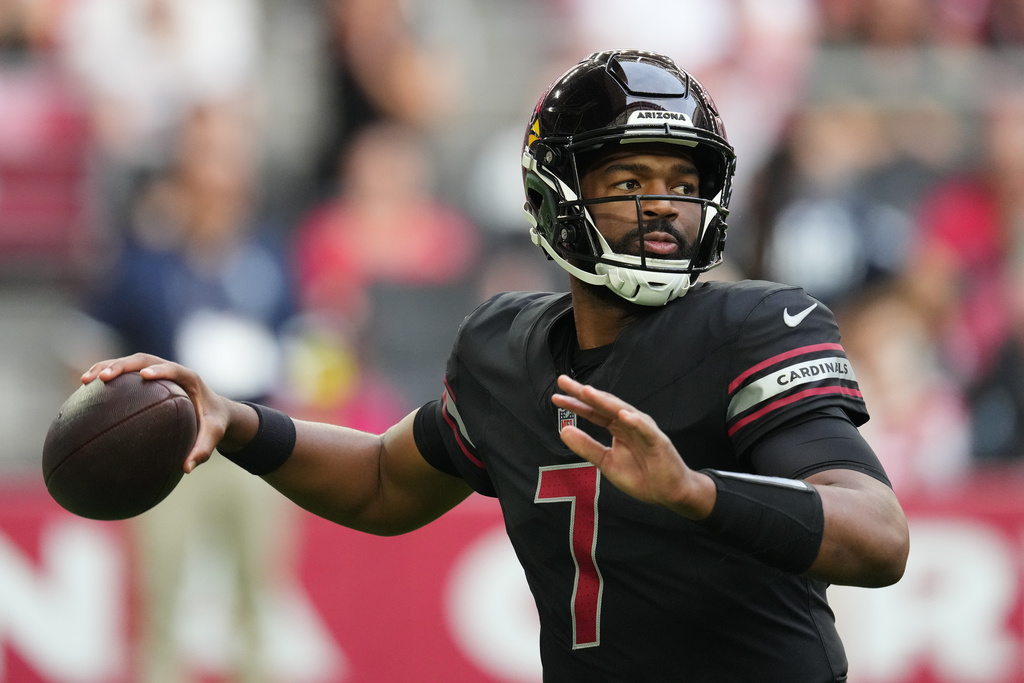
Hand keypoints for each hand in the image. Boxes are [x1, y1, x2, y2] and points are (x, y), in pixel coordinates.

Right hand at [81, 353, 241, 472]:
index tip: (144, 376)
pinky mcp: (146, 378)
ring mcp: (157, 371)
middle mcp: (171, 370)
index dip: (159, 370)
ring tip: (85, 381)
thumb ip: (203, 449)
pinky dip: (105, 378)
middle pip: (143, 360)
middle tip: (102, 377)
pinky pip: (124, 375)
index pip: (173, 369)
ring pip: (129, 363)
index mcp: (189, 379)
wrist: (215, 410)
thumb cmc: (214, 422)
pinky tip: (84, 393)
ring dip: (106, 367)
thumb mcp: (214, 435)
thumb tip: (187, 468)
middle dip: (122, 365)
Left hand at [551, 374, 714, 518]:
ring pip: (622, 411)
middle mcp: (629, 423)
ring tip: (587, 392)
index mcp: (617, 428)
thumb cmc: (641, 475)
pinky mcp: (658, 441)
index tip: (555, 397)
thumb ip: (587, 447)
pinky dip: (635, 422)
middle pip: (604, 404)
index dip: (575, 404)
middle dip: (584, 393)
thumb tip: (563, 431)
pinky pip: (645, 430)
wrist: (668, 492)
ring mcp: (644, 429)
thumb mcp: (606, 462)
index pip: (593, 412)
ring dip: (606, 401)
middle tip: (563, 381)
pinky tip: (623, 415)